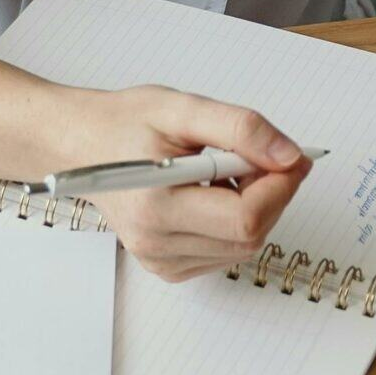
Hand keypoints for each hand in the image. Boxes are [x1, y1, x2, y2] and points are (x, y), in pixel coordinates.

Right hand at [53, 84, 312, 282]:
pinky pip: (224, 252)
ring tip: (233, 167)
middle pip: (249, 236)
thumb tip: (288, 155)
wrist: (82, 144)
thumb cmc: (124, 123)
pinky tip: (218, 191)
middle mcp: (156, 243)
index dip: (280, 187)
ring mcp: (160, 260)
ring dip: (257, 208)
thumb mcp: (182, 108)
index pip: (245, 217)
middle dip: (273, 194)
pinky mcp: (166, 266)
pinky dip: (236, 222)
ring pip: (241, 247)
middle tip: (270, 155)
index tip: (294, 156)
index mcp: (156, 206)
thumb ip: (239, 128)